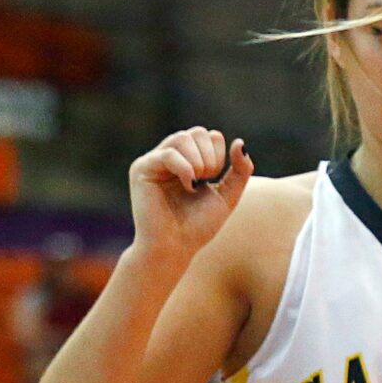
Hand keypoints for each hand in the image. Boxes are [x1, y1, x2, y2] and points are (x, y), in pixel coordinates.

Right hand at [128, 127, 253, 265]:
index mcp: (187, 161)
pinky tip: (188, 184)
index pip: (208, 135)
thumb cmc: (196, 228)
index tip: (213, 180)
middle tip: (204, 182)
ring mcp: (154, 162)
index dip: (218, 154)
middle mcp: (170, 158)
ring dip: (197, 161)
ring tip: (195, 184)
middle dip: (209, 157)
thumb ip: (240, 171)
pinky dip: (184, 167)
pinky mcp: (141, 169)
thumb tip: (240, 142)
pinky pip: (168, 153)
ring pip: (182, 138)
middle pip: (197, 132)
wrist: (173, 250)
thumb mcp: (226, 197)